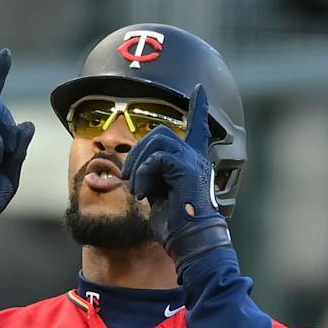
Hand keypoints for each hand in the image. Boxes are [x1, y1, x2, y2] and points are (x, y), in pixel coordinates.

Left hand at [120, 84, 230, 273]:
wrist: (188, 239)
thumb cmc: (173, 222)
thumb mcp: (157, 192)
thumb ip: (150, 175)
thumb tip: (128, 170)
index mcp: (190, 160)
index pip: (197, 127)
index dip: (199, 107)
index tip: (200, 88)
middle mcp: (195, 156)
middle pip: (159, 133)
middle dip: (136, 153)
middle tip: (131, 180)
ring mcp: (193, 161)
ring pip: (157, 141)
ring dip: (138, 165)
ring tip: (138, 189)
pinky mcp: (187, 169)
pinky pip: (156, 160)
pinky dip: (144, 176)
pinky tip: (145, 194)